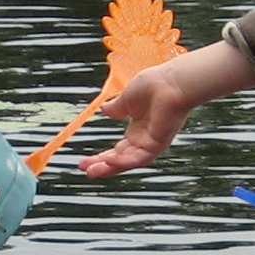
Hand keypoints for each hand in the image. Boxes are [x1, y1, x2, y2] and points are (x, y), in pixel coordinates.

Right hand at [81, 42, 254, 177]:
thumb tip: (105, 110)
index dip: (102, 156)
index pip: (118, 150)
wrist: (170, 82)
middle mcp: (144, 140)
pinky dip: (123, 161)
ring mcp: (151, 144)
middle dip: (102, 165)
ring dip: (109, 167)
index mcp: (138, 130)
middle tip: (85, 169)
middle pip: (120, 159)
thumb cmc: (153, 85)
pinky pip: (138, 158)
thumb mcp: (127, 98)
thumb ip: (116, 108)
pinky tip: (108, 161)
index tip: (85, 160)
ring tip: (91, 171)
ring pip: (128, 162)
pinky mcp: (158, 144)